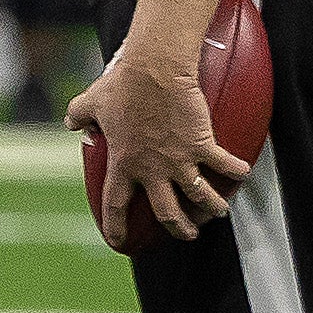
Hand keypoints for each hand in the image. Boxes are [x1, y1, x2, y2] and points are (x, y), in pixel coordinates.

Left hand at [69, 51, 249, 245]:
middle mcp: (151, 169)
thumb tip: (71, 121)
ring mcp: (179, 160)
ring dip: (211, 208)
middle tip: (187, 234)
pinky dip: (236, 172)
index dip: (116, 227)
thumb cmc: (122, 84)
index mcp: (123, 163)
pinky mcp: (202, 144)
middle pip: (166, 212)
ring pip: (200, 197)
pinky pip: (224, 165)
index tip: (119, 242)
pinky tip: (242, 174)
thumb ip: (78, 115)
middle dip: (178, 228)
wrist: (154, 70)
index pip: (115, 204)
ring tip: (219, 211)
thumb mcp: (90, 102)